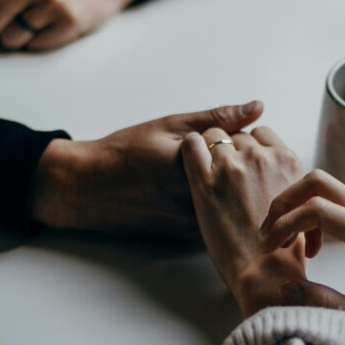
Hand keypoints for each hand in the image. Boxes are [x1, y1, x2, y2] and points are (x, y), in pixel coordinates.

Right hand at [30, 100, 263, 236]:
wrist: (88, 189)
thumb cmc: (125, 153)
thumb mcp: (170, 126)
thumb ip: (217, 119)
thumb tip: (257, 107)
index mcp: (194, 169)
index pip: (245, 154)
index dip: (241, 143)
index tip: (226, 137)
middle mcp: (195, 202)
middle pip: (243, 183)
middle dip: (241, 168)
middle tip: (218, 155)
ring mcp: (192, 223)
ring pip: (232, 204)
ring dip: (232, 189)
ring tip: (200, 176)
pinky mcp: (187, 237)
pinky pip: (218, 218)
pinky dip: (218, 205)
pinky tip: (195, 193)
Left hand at [181, 126, 306, 316]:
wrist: (264, 272)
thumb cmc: (283, 248)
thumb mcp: (299, 204)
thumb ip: (286, 181)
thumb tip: (275, 175)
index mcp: (286, 161)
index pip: (262, 134)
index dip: (250, 147)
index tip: (244, 162)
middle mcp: (261, 157)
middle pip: (238, 136)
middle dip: (230, 150)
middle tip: (224, 175)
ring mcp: (232, 166)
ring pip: (214, 136)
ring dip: (209, 150)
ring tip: (207, 174)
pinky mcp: (205, 180)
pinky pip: (191, 144)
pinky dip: (190, 149)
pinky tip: (191, 164)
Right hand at [259, 170, 344, 344]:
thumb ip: (327, 305)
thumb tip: (285, 289)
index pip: (318, 209)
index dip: (285, 224)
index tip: (269, 250)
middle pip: (318, 181)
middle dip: (285, 203)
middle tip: (269, 237)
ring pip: (325, 187)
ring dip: (297, 208)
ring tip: (286, 245)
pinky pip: (335, 203)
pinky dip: (312, 216)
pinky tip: (312, 250)